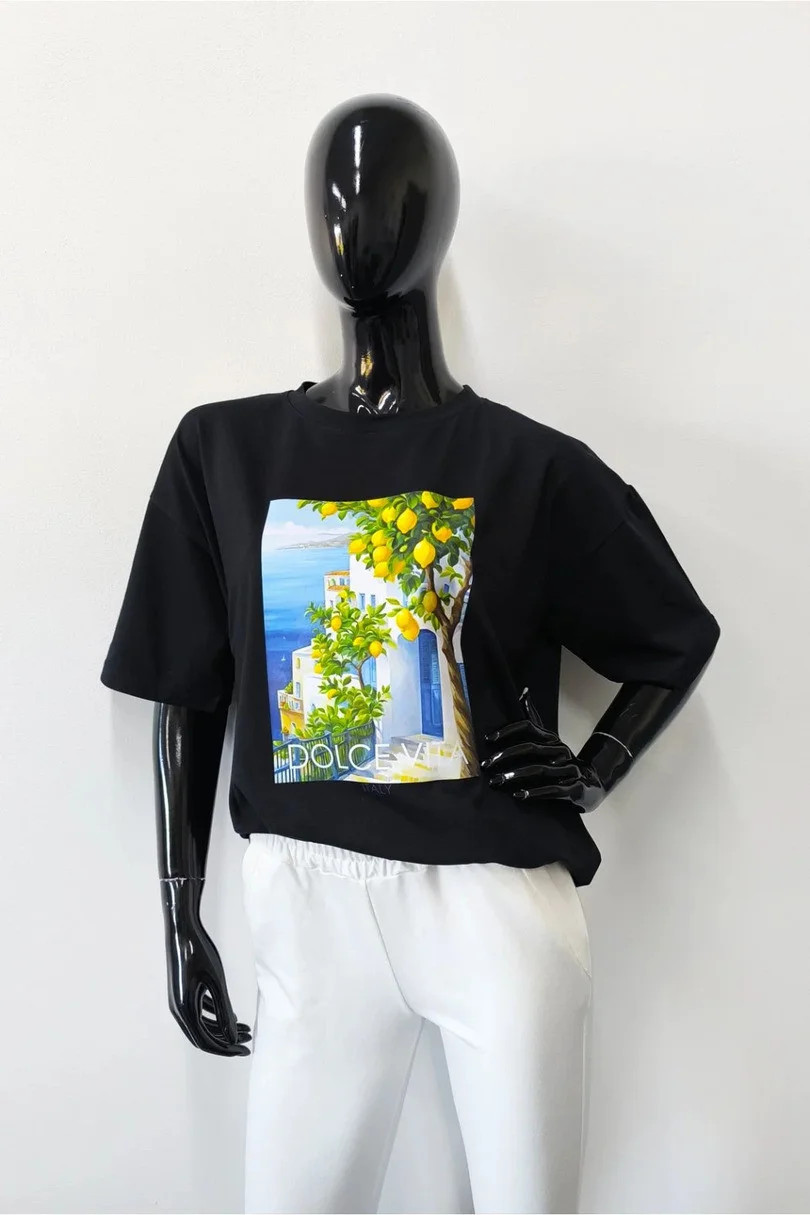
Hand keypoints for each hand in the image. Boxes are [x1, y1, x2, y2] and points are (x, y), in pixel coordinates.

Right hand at [161, 878, 251, 1056]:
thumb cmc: (199, 953)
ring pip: (202, 1023)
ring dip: (223, 1028)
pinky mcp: (183, 991)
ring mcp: (179, 1000)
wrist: (182, 929)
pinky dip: (214, 1015)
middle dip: (226, 1041)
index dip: (227, 1049)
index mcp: (184, 1011)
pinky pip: (199, 1010)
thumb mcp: (216, 983)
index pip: (206, 1041)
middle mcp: (178, 1009)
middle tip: (248, 1042)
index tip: (246, 1050)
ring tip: (246, 1028)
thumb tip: (232, 1036)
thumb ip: (224, 1011)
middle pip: (203, 1036)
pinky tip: (231, 1015)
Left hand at [481, 687, 606, 813]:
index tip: (488, 739)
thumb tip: (524, 691)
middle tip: (487, 765)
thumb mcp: (548, 739)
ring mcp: (569, 768)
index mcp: (551, 737)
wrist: (592, 783)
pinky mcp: (574, 788)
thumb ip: (534, 718)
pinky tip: (518, 796)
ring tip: (497, 781)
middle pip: (531, 748)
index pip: (528, 726)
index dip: (507, 731)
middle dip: (505, 756)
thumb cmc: (560, 761)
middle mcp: (560, 749)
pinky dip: (534, 792)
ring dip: (515, 776)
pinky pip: (552, 789)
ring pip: (539, 769)